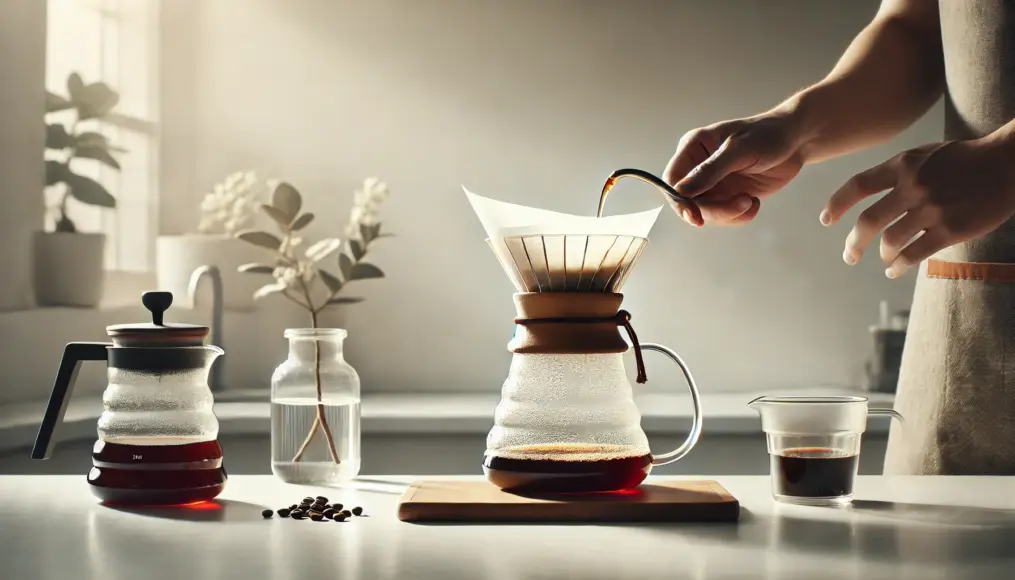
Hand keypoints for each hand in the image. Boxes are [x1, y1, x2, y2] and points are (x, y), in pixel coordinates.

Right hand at [662, 114, 805, 225]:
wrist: (794, 141)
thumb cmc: (766, 135)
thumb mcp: (738, 150)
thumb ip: (710, 170)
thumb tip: (681, 191)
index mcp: (692, 148)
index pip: (672, 180)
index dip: (679, 200)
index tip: (695, 216)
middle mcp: (698, 167)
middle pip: (688, 202)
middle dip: (713, 209)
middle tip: (740, 204)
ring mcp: (713, 183)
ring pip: (706, 213)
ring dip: (729, 214)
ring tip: (751, 201)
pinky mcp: (727, 195)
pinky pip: (724, 216)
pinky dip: (739, 216)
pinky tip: (754, 203)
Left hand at [821, 138, 1014, 277]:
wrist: (1008, 163)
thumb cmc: (968, 159)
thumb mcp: (928, 154)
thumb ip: (901, 172)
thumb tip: (874, 195)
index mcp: (904, 165)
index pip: (858, 185)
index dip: (837, 204)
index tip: (826, 220)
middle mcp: (913, 186)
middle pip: (868, 221)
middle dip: (854, 243)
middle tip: (849, 255)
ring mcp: (931, 209)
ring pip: (890, 241)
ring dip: (882, 255)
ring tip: (882, 259)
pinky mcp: (950, 230)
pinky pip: (914, 254)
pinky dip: (899, 265)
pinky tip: (894, 270)